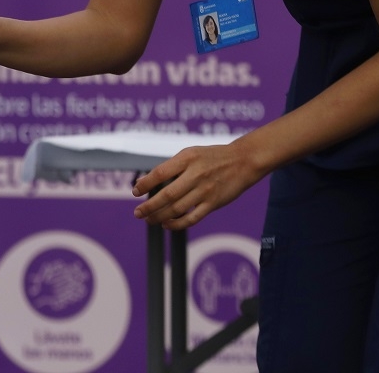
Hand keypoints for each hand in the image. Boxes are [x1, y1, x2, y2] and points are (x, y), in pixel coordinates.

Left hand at [131, 143, 260, 230]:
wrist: (243, 161)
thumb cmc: (212, 157)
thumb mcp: (191, 153)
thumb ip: (173, 166)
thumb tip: (149, 183)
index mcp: (187, 158)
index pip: (160, 173)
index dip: (145, 184)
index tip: (135, 192)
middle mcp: (196, 174)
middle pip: (167, 195)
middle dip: (149, 206)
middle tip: (137, 213)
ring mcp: (205, 190)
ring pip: (177, 209)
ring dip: (159, 217)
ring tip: (149, 220)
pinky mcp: (214, 203)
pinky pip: (192, 218)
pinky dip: (177, 224)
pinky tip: (167, 224)